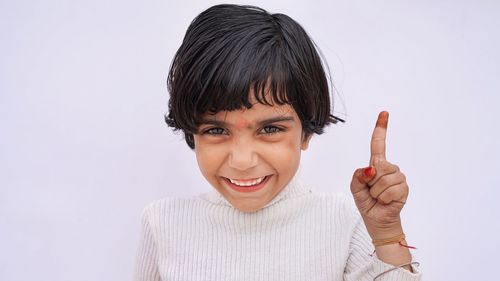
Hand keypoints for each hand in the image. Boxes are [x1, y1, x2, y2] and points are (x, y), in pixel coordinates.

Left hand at [350, 111, 408, 238]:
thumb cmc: (367, 202)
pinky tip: (386, 201)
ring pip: (384, 179)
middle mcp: (389, 168)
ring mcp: (398, 177)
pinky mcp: (404, 188)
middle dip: (370, 182)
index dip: (381, 128)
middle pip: (378, 166)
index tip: (384, 113)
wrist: (377, 220)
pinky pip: (391, 190)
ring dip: (377, 192)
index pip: (378, 144)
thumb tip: (371, 169)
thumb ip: (358, 176)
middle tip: (372, 192)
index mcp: (376, 165)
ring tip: (379, 197)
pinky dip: (384, 198)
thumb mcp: (355, 188)